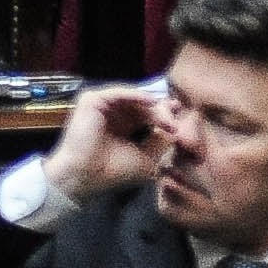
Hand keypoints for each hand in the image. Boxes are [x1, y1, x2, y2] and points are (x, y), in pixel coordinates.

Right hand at [41, 83, 174, 200]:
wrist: (86, 175)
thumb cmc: (113, 170)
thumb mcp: (146, 157)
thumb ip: (161, 141)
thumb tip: (176, 128)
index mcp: (123, 125)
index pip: (147, 114)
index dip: (165, 114)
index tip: (182, 117)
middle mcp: (113, 113)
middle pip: (143, 105)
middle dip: (162, 112)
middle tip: (175, 122)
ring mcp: (102, 105)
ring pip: (134, 98)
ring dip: (153, 107)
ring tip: (167, 119)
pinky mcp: (93, 99)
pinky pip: (119, 93)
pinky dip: (137, 96)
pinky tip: (152, 103)